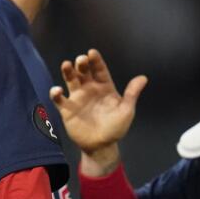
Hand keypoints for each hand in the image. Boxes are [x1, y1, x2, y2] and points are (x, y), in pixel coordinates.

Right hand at [49, 49, 145, 174]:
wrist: (102, 146)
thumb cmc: (115, 127)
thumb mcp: (126, 111)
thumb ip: (131, 94)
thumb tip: (143, 78)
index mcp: (104, 87)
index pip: (100, 70)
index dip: (96, 61)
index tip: (92, 52)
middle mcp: (90, 89)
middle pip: (84, 72)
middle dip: (82, 64)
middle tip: (81, 60)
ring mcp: (77, 98)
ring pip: (70, 80)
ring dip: (68, 72)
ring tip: (66, 65)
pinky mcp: (67, 109)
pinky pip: (59, 99)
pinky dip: (56, 94)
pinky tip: (57, 91)